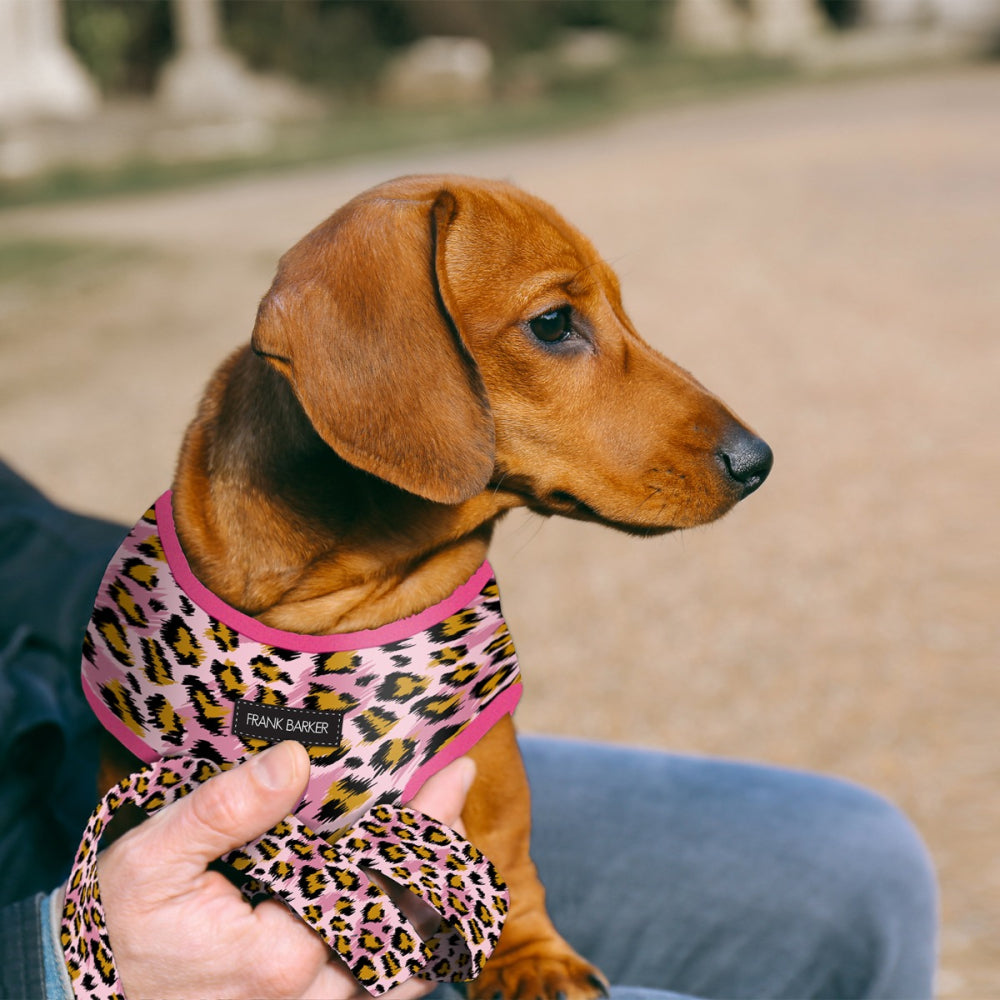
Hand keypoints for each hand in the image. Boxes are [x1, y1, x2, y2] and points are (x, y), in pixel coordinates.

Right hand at [84, 743, 475, 999]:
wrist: (86, 988)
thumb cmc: (117, 923)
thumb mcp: (154, 856)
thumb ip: (226, 809)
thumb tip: (295, 760)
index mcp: (281, 955)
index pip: (380, 883)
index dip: (425, 825)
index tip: (455, 773)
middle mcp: (307, 998)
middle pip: (406, 925)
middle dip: (440, 855)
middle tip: (456, 793)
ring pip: (401, 966)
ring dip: (433, 901)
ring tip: (449, 838)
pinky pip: (375, 987)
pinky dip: (407, 944)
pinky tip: (416, 898)